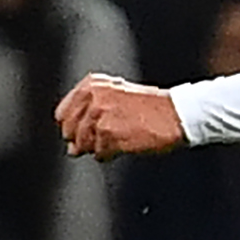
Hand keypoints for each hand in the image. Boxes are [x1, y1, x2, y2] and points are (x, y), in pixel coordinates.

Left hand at [56, 76, 184, 157]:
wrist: (177, 113)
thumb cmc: (150, 107)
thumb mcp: (115, 97)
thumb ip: (89, 116)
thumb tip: (71, 149)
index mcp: (92, 84)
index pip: (62, 114)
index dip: (72, 127)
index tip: (86, 130)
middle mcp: (93, 97)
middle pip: (69, 131)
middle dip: (82, 140)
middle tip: (105, 138)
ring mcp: (99, 116)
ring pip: (82, 144)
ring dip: (97, 147)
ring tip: (118, 139)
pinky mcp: (108, 134)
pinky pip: (98, 154)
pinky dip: (109, 155)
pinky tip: (124, 145)